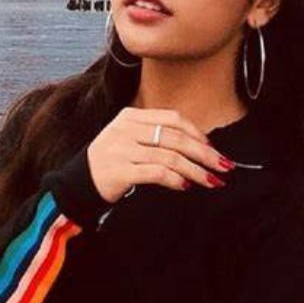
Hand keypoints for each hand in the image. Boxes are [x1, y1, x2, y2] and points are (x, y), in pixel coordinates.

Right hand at [86, 107, 236, 202]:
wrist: (79, 183)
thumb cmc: (113, 161)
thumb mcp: (130, 138)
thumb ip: (157, 135)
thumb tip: (200, 145)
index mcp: (131, 116)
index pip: (172, 118)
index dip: (197, 133)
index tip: (213, 148)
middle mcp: (126, 129)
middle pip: (175, 138)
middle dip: (204, 153)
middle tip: (223, 166)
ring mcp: (121, 149)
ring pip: (170, 156)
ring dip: (195, 171)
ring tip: (210, 181)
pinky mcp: (120, 170)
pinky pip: (156, 173)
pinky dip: (175, 179)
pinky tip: (185, 186)